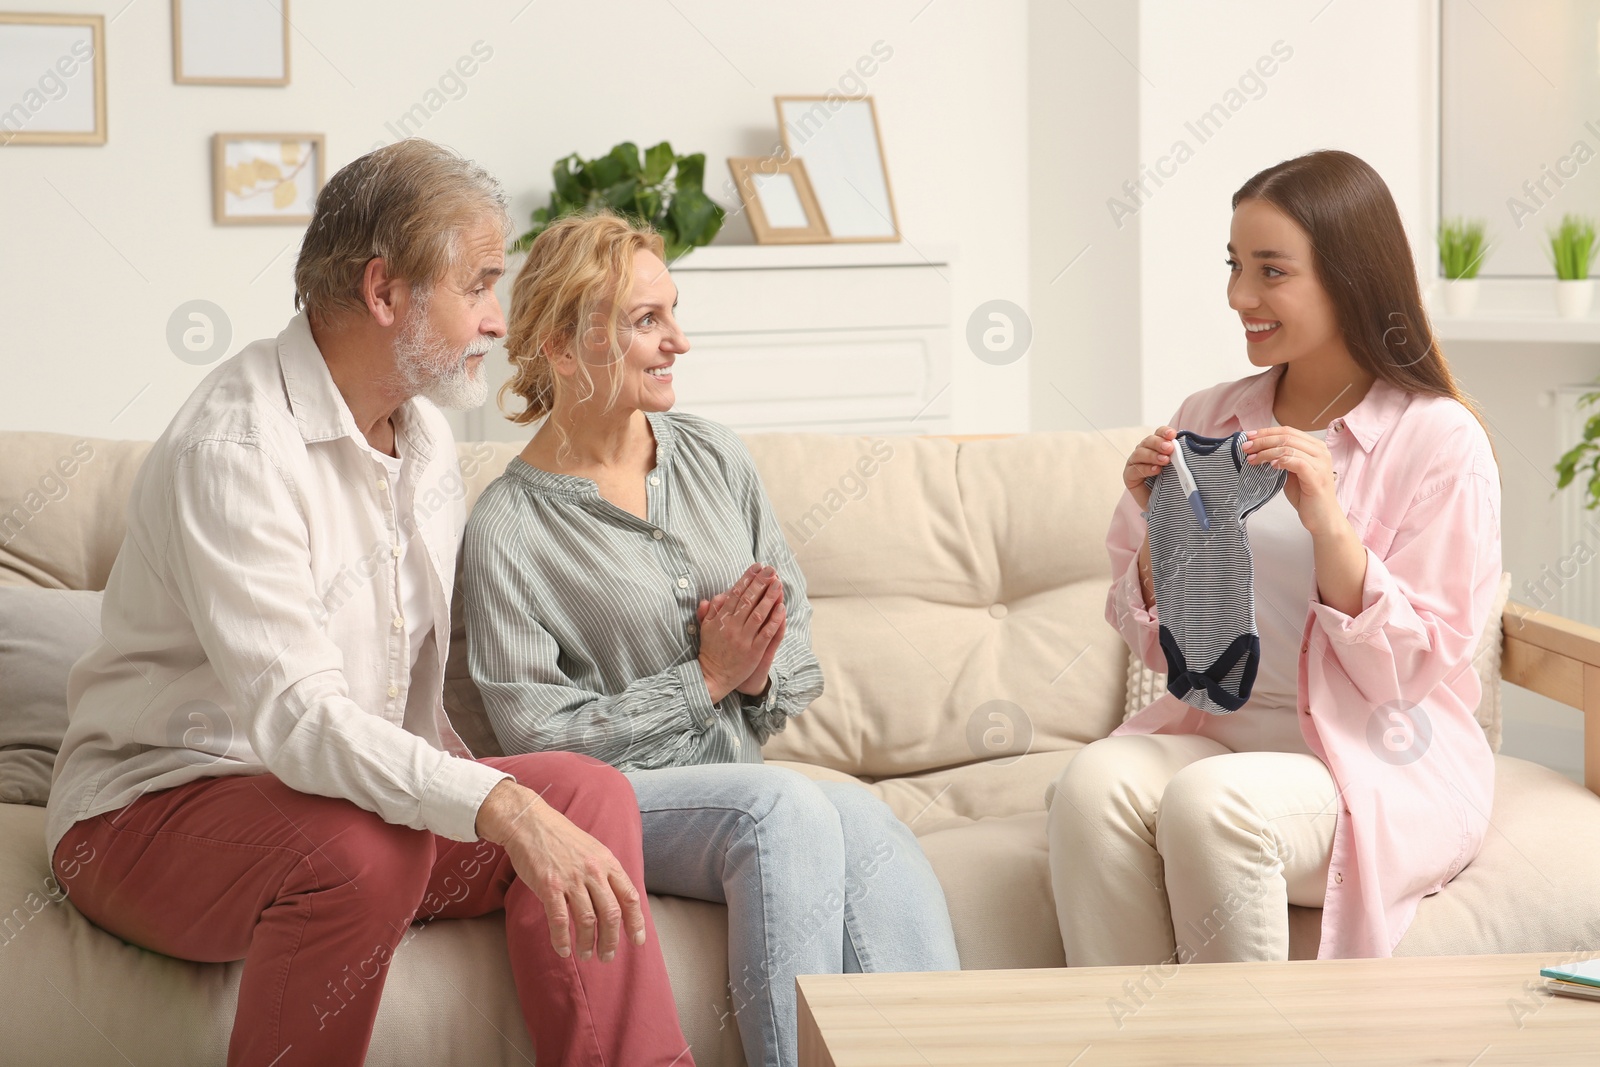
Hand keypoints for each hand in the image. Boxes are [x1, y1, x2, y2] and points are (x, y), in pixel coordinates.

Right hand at [474, 779, 645, 962]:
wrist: (530, 823)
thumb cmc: (562, 839)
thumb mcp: (594, 850)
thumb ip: (606, 873)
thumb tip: (618, 901)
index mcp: (607, 862)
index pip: (629, 896)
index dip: (636, 921)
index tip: (638, 941)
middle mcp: (593, 871)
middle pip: (611, 913)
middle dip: (611, 940)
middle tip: (607, 956)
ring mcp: (571, 879)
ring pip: (587, 920)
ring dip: (588, 943)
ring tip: (587, 955)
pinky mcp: (549, 886)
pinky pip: (560, 920)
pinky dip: (562, 939)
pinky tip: (563, 949)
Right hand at [696, 564, 783, 701]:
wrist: (713, 676)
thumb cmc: (710, 650)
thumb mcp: (705, 629)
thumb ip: (709, 612)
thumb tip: (713, 597)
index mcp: (721, 619)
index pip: (736, 594)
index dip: (747, 579)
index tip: (757, 567)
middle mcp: (732, 627)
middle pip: (749, 600)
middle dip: (761, 583)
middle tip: (771, 569)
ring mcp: (744, 639)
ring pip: (759, 614)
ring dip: (770, 597)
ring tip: (778, 583)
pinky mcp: (754, 651)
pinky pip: (766, 633)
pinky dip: (774, 620)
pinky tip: (781, 608)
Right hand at [1123, 426, 1177, 510]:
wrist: (1166, 508)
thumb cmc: (1173, 486)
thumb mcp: (1180, 469)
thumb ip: (1182, 457)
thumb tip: (1193, 446)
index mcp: (1156, 447)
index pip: (1158, 434)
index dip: (1164, 432)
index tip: (1173, 434)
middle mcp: (1144, 453)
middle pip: (1147, 441)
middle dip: (1158, 443)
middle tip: (1169, 448)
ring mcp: (1135, 464)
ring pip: (1139, 453)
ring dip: (1152, 455)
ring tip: (1164, 461)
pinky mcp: (1129, 477)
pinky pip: (1134, 470)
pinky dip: (1145, 469)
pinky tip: (1156, 471)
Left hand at [1242, 425, 1342, 534]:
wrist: (1322, 518)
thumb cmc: (1306, 495)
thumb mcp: (1290, 472)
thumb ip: (1281, 458)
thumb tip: (1258, 448)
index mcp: (1315, 447)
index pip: (1288, 431)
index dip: (1266, 432)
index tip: (1248, 437)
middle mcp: (1321, 452)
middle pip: (1287, 437)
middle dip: (1262, 441)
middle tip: (1246, 448)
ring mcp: (1321, 464)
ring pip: (1288, 448)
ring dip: (1266, 452)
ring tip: (1252, 459)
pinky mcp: (1317, 478)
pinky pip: (1297, 462)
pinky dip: (1281, 461)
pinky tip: (1270, 466)